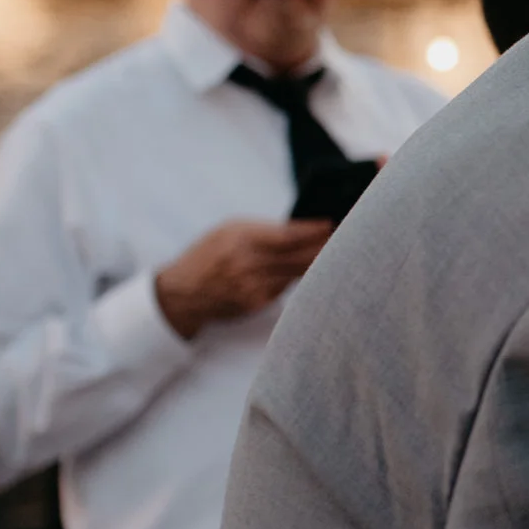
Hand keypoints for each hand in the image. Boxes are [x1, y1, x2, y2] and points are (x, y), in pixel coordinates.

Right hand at [153, 218, 333, 338]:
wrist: (181, 293)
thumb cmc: (209, 253)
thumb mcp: (229, 230)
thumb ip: (264, 229)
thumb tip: (303, 229)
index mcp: (240, 238)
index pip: (288, 235)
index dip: (314, 231)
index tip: (332, 224)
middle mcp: (247, 263)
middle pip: (299, 256)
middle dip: (324, 247)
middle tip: (348, 238)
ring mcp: (252, 286)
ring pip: (297, 274)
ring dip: (318, 264)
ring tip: (339, 253)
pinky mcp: (256, 303)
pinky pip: (286, 288)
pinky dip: (298, 279)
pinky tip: (313, 272)